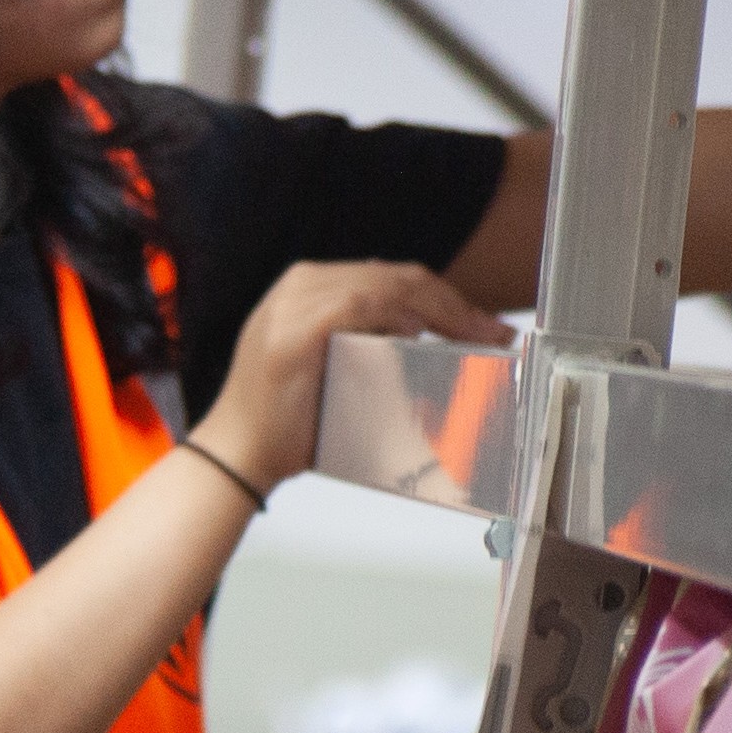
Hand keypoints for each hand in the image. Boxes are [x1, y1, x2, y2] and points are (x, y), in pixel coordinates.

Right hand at [195, 260, 502, 498]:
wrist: (238, 456)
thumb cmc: (285, 424)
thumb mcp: (334, 368)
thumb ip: (369, 344)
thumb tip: (430, 344)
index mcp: (310, 288)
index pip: (392, 279)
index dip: (447, 299)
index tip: (485, 326)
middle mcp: (300, 285)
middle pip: (396, 277)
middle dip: (455, 303)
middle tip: (494, 332)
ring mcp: (293, 304)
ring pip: (384, 284)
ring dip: (440, 309)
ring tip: (474, 335)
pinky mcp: (293, 330)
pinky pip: (355, 305)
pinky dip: (394, 315)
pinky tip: (420, 334)